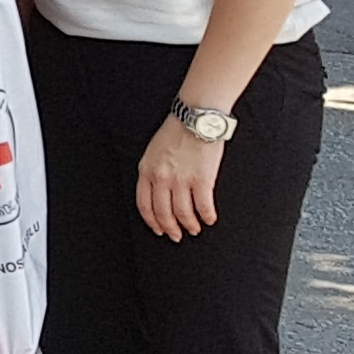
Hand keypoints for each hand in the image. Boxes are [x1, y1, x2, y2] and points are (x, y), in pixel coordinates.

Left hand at [136, 117, 224, 240]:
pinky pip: (203, 206)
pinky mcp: (202, 179)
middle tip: (177, 236)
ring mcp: (181, 180)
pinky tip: (209, 219)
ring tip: (195, 229)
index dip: (152, 221)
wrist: (196, 117)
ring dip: (190, 225)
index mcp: (146, 171)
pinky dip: (207, 216)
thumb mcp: (153, 151)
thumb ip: (152, 171)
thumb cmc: (176, 131)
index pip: (144, 205)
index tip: (159, 230)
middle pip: (163, 213)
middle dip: (170, 228)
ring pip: (183, 213)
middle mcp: (161, 178)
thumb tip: (158, 193)